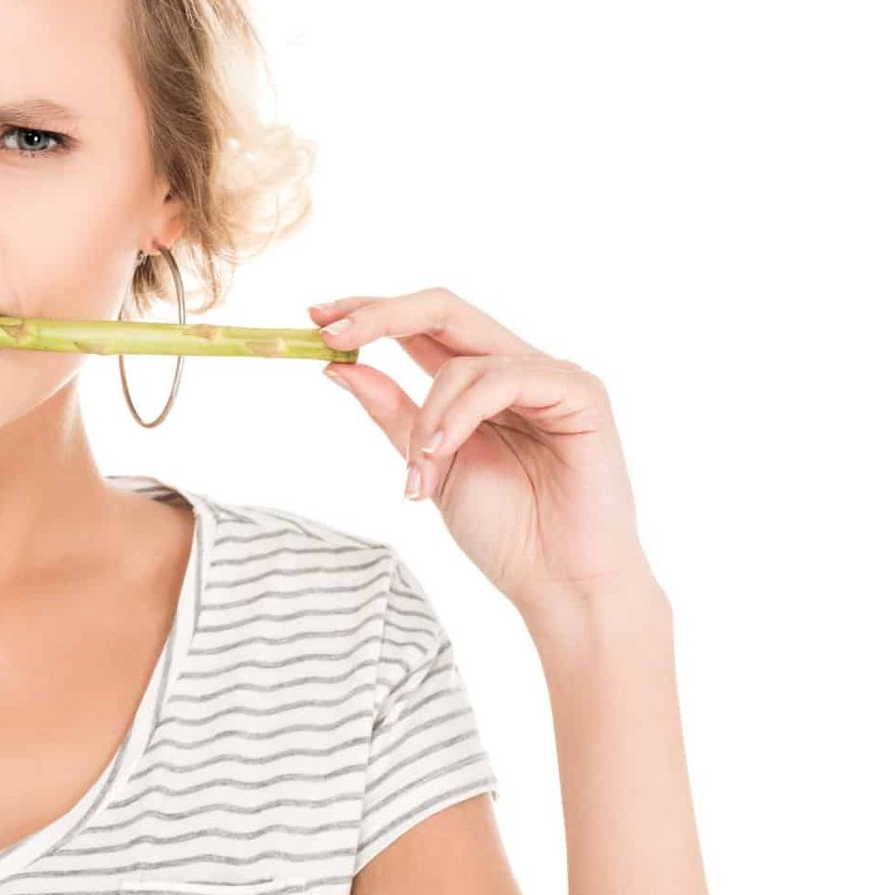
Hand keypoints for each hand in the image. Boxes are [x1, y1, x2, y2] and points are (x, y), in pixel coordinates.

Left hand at [310, 287, 658, 615]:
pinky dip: (460, 415)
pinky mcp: (581, 393)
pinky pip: (504, 379)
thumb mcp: (427, 463)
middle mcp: (515, 368)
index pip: (421, 325)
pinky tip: (443, 452)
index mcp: (479, 383)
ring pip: (463, 361)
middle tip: (330, 334)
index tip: (314, 318)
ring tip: (420, 470)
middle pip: (443, 310)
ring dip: (426, 416)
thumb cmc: (504, 531)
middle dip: (379, 315)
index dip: (370, 313)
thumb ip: (392, 413)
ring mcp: (551, 377)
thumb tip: (337, 367)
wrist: (558, 583)